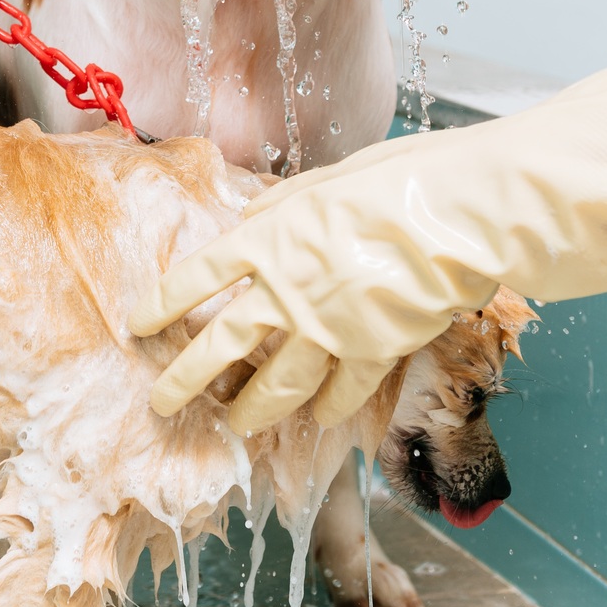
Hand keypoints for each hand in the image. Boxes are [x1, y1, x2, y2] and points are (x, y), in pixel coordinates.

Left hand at [131, 40, 606, 435]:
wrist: (466, 217)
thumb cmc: (403, 181)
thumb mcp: (330, 179)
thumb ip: (285, 207)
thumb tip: (254, 222)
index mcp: (270, 237)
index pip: (199, 277)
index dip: (165, 302)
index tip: (139, 324)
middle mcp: (288, 289)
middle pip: (222, 345)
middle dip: (186, 379)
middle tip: (162, 403)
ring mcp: (330, 328)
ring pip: (277, 385)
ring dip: (251, 410)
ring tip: (233, 427)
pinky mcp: (373, 353)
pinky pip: (342, 392)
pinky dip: (327, 409)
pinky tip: (317, 420)